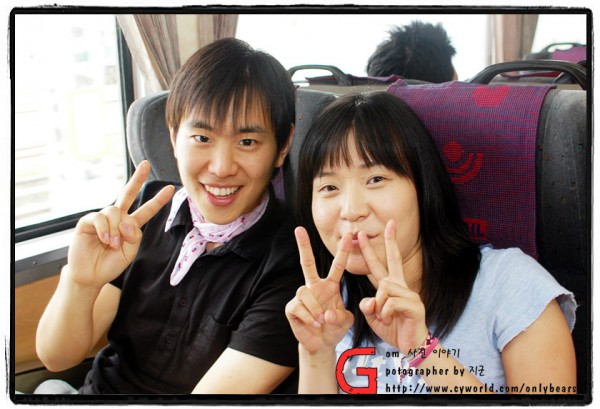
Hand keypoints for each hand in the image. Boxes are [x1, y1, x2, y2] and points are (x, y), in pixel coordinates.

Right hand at [66, 161, 173, 288]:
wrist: (91, 275)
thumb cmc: (111, 264)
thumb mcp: (130, 252)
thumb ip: (134, 236)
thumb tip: (126, 221)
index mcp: (131, 225)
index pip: (147, 210)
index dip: (158, 201)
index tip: (171, 189)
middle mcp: (118, 218)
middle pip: (128, 194)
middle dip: (137, 179)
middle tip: (145, 164)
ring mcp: (103, 218)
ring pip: (115, 212)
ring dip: (116, 230)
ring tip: (113, 244)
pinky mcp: (88, 221)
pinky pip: (100, 218)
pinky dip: (105, 229)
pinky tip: (105, 240)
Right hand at [285, 227, 354, 352]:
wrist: (321, 344)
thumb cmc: (334, 328)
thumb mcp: (346, 321)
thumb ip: (343, 316)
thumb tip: (326, 314)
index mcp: (330, 286)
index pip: (337, 266)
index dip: (343, 252)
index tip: (349, 236)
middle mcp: (314, 286)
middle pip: (307, 263)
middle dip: (303, 245)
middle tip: (299, 228)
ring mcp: (301, 296)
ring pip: (305, 292)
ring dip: (316, 309)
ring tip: (321, 321)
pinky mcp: (292, 307)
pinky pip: (299, 307)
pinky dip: (309, 317)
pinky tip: (314, 324)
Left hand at [358, 220, 428, 354]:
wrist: (412, 346)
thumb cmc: (394, 329)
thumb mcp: (374, 317)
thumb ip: (368, 306)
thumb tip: (369, 301)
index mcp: (391, 287)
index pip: (380, 265)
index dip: (371, 250)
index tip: (364, 235)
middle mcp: (401, 286)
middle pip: (393, 260)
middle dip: (388, 242)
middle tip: (384, 225)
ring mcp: (410, 294)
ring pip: (384, 288)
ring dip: (379, 305)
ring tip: (385, 318)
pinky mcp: (414, 305)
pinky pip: (390, 303)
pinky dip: (386, 313)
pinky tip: (391, 320)